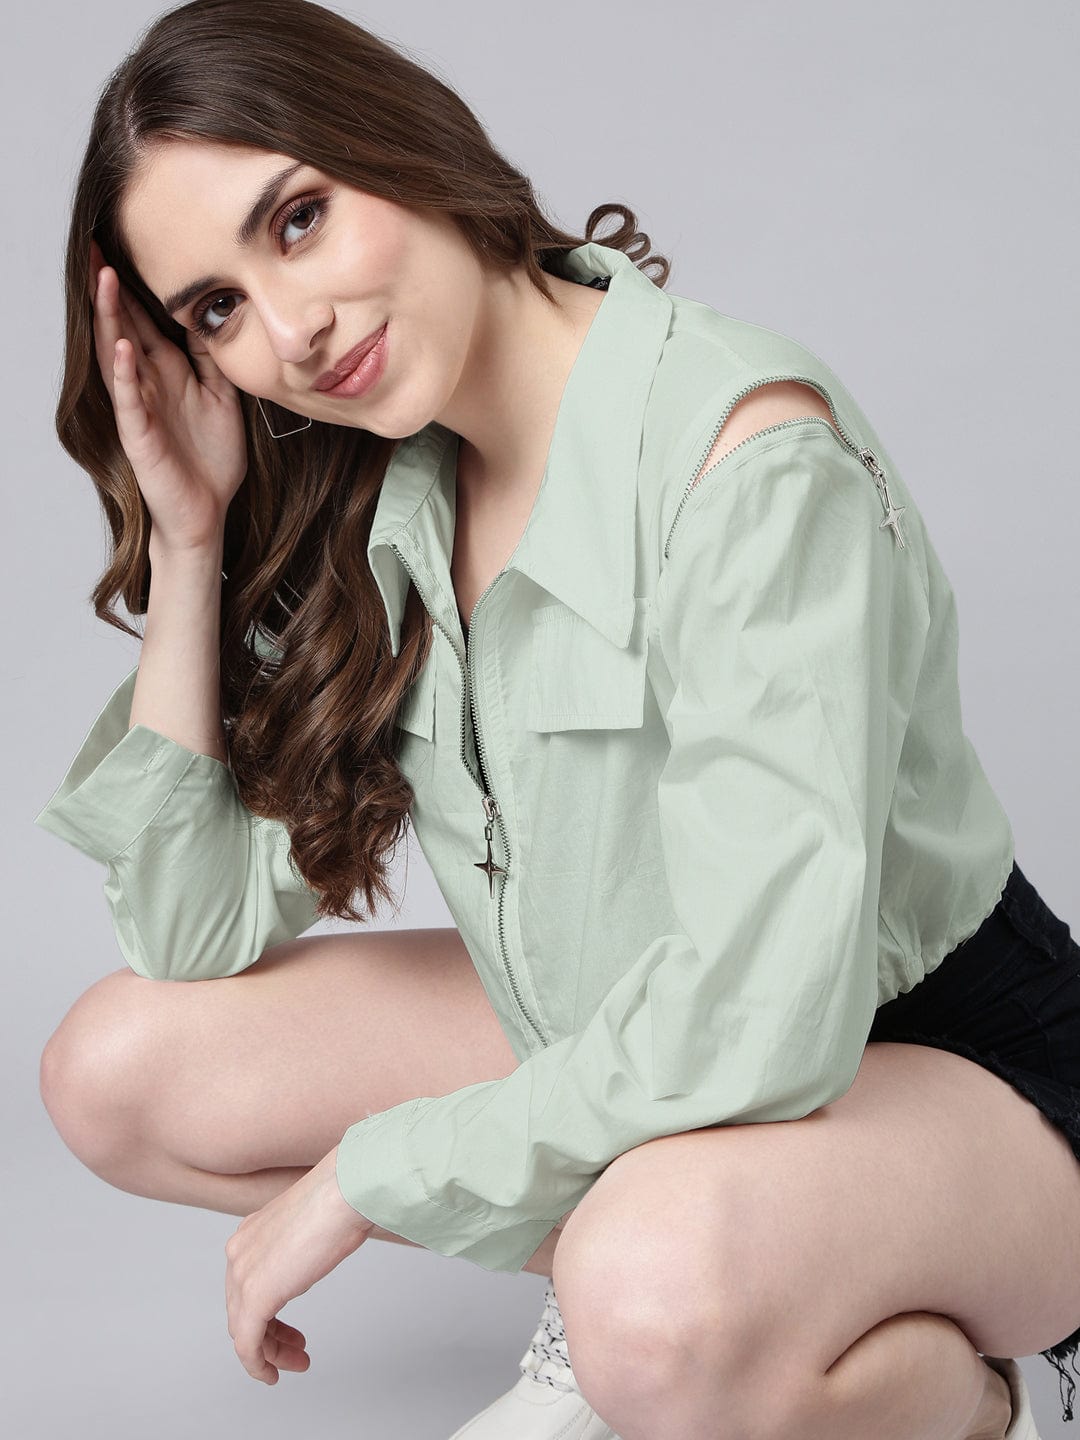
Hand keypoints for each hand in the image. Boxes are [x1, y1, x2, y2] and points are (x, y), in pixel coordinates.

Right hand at [88, 237, 248, 550]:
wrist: (208, 512)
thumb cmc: (211, 460)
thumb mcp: (221, 397)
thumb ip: (212, 360)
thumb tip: (213, 317)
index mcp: (167, 372)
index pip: (144, 319)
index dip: (134, 286)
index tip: (123, 246)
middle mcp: (148, 383)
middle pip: (123, 325)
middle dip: (110, 288)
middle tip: (97, 246)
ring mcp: (140, 407)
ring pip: (117, 354)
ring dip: (110, 318)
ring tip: (103, 281)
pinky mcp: (140, 435)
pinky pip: (130, 399)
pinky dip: (125, 373)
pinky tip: (122, 347)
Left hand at [224, 1145, 373, 1383]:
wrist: (343, 1193)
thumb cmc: (341, 1199)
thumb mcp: (314, 1222)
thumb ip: (304, 1240)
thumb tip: (325, 1243)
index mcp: (250, 1232)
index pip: (246, 1284)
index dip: (267, 1311)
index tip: (288, 1329)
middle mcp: (238, 1252)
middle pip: (242, 1309)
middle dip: (270, 1334)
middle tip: (296, 1349)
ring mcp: (242, 1275)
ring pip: (243, 1330)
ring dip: (270, 1352)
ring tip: (296, 1363)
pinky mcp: (254, 1298)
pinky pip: (247, 1344)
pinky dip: (257, 1364)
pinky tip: (271, 1375)